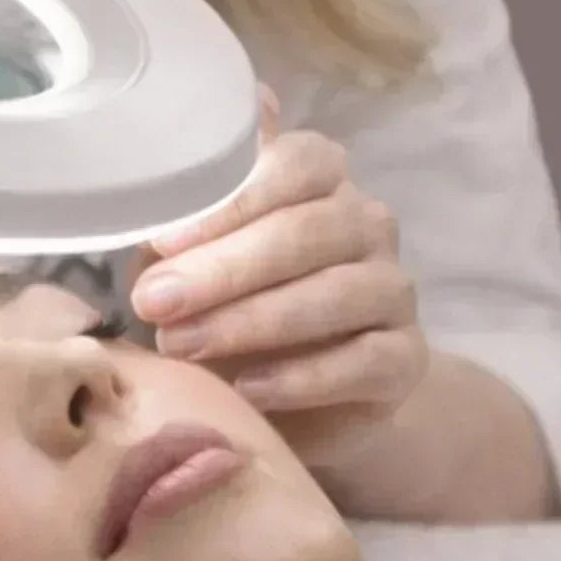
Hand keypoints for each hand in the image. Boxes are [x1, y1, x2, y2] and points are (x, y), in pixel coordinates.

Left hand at [130, 88, 429, 474]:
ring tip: (183, 345)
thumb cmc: (225, 302)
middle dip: (224, 268)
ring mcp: (392, 289)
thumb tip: (159, 168)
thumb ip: (182, 208)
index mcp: (319, 176)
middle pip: (308, 230)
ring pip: (338, 293)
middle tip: (154, 302)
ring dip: (252, 321)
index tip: (160, 241)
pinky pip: (367, 360)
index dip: (228, 201)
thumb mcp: (189, 253)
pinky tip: (248, 389)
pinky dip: (303, 377)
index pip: (293, 164)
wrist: (285, 397)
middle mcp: (365, 223)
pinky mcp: (405, 358)